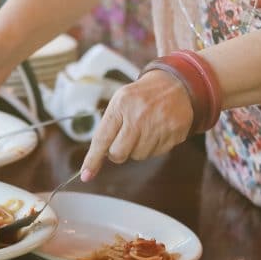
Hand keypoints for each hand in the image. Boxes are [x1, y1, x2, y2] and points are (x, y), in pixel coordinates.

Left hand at [80, 70, 194, 180]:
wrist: (174, 84)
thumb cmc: (140, 97)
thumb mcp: (119, 102)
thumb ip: (107, 127)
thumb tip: (97, 158)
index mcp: (121, 105)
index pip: (102, 138)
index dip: (93, 159)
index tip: (86, 175)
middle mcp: (139, 115)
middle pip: (119, 153)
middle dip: (117, 153)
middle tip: (124, 139)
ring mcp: (159, 125)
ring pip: (138, 156)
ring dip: (137, 148)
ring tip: (144, 129)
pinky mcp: (174, 133)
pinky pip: (156, 153)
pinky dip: (154, 146)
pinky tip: (157, 130)